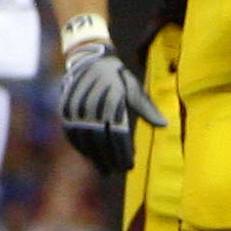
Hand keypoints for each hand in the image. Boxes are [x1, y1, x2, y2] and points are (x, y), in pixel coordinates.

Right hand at [57, 40, 165, 174]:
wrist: (89, 59)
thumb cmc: (118, 76)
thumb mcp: (134, 89)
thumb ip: (147, 109)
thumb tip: (164, 125)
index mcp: (113, 102)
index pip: (119, 135)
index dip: (123, 153)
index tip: (128, 166)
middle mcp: (94, 106)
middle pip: (102, 140)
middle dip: (109, 158)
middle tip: (116, 171)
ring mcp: (78, 108)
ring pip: (85, 139)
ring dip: (94, 156)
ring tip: (103, 169)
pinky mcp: (66, 109)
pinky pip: (71, 133)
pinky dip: (80, 147)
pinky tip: (89, 157)